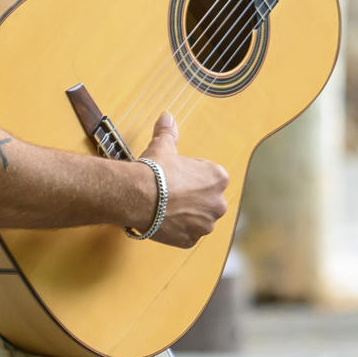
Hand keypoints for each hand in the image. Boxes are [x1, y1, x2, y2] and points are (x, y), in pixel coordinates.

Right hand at [136, 113, 229, 248]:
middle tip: (170, 195)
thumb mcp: (164, 146)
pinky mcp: (191, 240)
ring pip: (198, 220)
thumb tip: (166, 116)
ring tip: (166, 210)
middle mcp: (218, 202)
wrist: (138, 195)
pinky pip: (187, 237)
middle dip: (192, 199)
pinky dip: (177, 232)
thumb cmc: (154, 170)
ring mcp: (205, 224)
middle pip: (207, 201)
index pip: (209, 179)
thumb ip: (169, 132)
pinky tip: (164, 223)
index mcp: (219, 178)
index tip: (176, 178)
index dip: (191, 178)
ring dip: (186, 217)